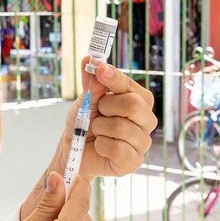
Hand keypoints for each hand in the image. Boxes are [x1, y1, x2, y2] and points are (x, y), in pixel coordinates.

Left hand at [68, 57, 155, 178]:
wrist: (73, 152)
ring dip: (100, 128)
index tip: (99, 69)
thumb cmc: (84, 124)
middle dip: (107, 106)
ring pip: (122, 127)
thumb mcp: (85, 100)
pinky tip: (100, 146)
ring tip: (97, 131)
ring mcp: (142, 142)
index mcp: (139, 101)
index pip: (131, 86)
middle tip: (98, 112)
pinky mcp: (134, 161)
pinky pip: (118, 148)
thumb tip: (89, 59)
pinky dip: (102, 145)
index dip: (115, 77)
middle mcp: (146, 120)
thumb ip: (92, 82)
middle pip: (133, 104)